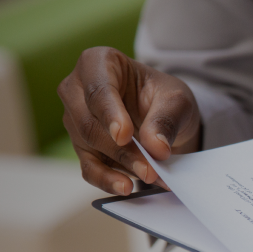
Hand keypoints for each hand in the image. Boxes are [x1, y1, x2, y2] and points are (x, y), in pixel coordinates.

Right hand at [57, 46, 201, 194]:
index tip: (125, 135)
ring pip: (89, 147)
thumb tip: (155, 148)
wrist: (165, 115)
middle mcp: (77, 90)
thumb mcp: (177, 100)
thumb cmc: (164, 97)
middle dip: (121, 149)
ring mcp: (75, 120)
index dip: (110, 115)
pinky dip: (108, 180)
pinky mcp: (83, 147)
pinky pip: (88, 168)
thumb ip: (166, 120)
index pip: (98, 90)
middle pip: (89, 123)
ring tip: (149, 177)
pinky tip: (125, 188)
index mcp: (97, 63)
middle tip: (149, 168)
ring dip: (120, 166)